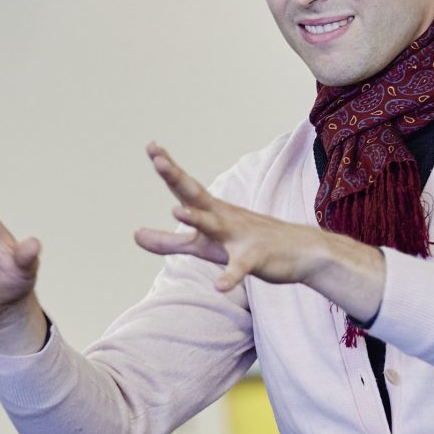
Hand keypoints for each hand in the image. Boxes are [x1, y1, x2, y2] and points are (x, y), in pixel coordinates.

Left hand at [133, 142, 385, 318]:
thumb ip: (169, 242)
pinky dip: (230, 277)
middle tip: (159, 161)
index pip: (185, 187)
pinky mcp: (255, 259)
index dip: (168, 169)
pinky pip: (241, 268)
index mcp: (211, 211)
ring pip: (216, 226)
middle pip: (197, 196)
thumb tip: (134, 235)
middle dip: (177, 178)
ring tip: (177, 211)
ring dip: (198, 218)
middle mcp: (224, 218)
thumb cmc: (245, 244)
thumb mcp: (203, 245)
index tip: (151, 147)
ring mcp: (240, 237)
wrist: (299, 253)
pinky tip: (219, 285)